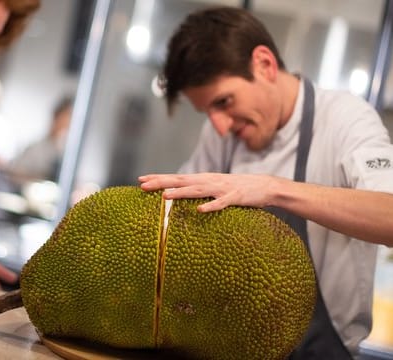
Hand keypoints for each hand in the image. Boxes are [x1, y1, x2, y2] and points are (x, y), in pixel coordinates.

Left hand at [139, 172, 279, 211]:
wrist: (265, 186)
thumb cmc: (236, 189)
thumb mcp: (214, 188)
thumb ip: (198, 190)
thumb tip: (180, 194)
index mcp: (203, 179)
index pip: (176, 177)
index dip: (159, 177)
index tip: (140, 179)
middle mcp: (209, 181)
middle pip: (181, 180)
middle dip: (161, 182)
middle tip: (142, 185)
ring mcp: (221, 188)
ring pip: (197, 190)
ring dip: (180, 193)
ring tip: (164, 196)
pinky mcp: (234, 197)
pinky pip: (221, 203)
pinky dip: (211, 206)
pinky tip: (200, 210)